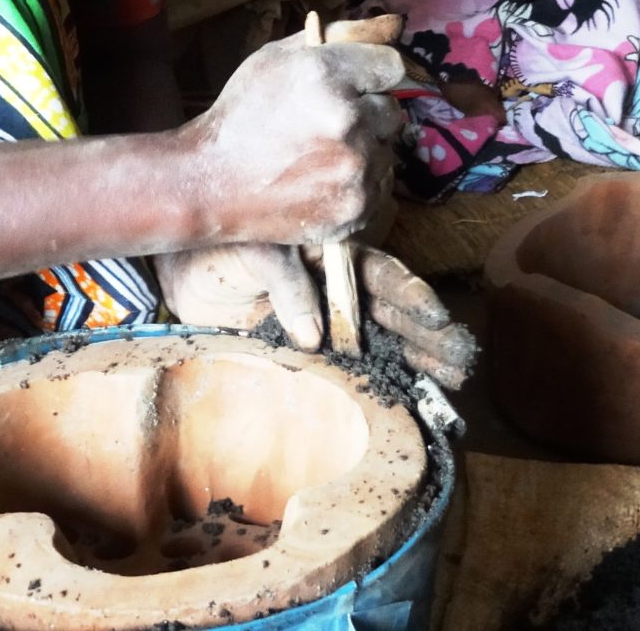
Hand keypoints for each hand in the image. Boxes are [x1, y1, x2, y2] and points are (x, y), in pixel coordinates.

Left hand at [154, 243, 477, 390]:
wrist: (176, 271)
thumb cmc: (215, 245)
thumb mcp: (254, 248)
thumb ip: (287, 284)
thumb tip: (314, 338)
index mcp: (330, 251)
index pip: (379, 275)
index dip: (411, 296)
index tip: (438, 319)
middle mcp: (335, 286)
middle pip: (391, 311)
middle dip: (429, 335)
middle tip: (463, 359)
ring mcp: (325, 319)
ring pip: (382, 338)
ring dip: (418, 358)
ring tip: (455, 379)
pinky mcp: (307, 349)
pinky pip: (352, 364)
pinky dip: (383, 378)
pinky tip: (412, 394)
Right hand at [176, 15, 408, 248]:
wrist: (209, 186)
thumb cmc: (240, 116)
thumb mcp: (273, 60)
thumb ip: (329, 38)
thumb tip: (382, 26)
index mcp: (326, 76)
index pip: (390, 66)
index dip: (371, 75)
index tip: (356, 86)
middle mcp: (348, 120)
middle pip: (391, 111)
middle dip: (367, 114)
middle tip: (328, 125)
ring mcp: (355, 169)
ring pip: (386, 151)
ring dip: (364, 150)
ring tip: (320, 157)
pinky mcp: (356, 208)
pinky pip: (380, 186)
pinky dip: (359, 184)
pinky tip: (322, 181)